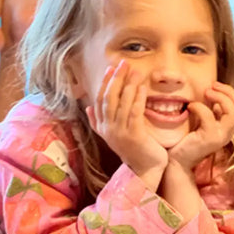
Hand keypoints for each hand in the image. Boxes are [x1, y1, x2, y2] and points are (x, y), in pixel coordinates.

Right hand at [87, 60, 167, 189]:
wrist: (144, 170)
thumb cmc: (133, 149)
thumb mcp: (113, 134)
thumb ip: (98, 121)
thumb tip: (88, 108)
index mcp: (102, 127)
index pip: (100, 100)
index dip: (104, 83)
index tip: (110, 68)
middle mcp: (108, 129)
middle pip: (109, 99)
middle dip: (116, 79)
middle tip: (123, 63)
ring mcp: (119, 132)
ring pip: (121, 104)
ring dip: (128, 85)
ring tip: (135, 71)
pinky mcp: (133, 135)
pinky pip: (134, 113)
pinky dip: (137, 99)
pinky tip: (141, 87)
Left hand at [168, 81, 233, 169]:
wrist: (176, 162)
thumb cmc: (184, 141)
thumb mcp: (200, 123)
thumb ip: (210, 112)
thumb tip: (211, 94)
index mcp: (227, 128)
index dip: (230, 93)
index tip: (214, 85)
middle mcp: (227, 133)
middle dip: (228, 92)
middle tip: (211, 86)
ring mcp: (220, 137)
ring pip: (233, 113)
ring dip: (220, 98)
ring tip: (206, 92)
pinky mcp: (209, 139)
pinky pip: (209, 117)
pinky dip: (200, 107)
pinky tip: (189, 107)